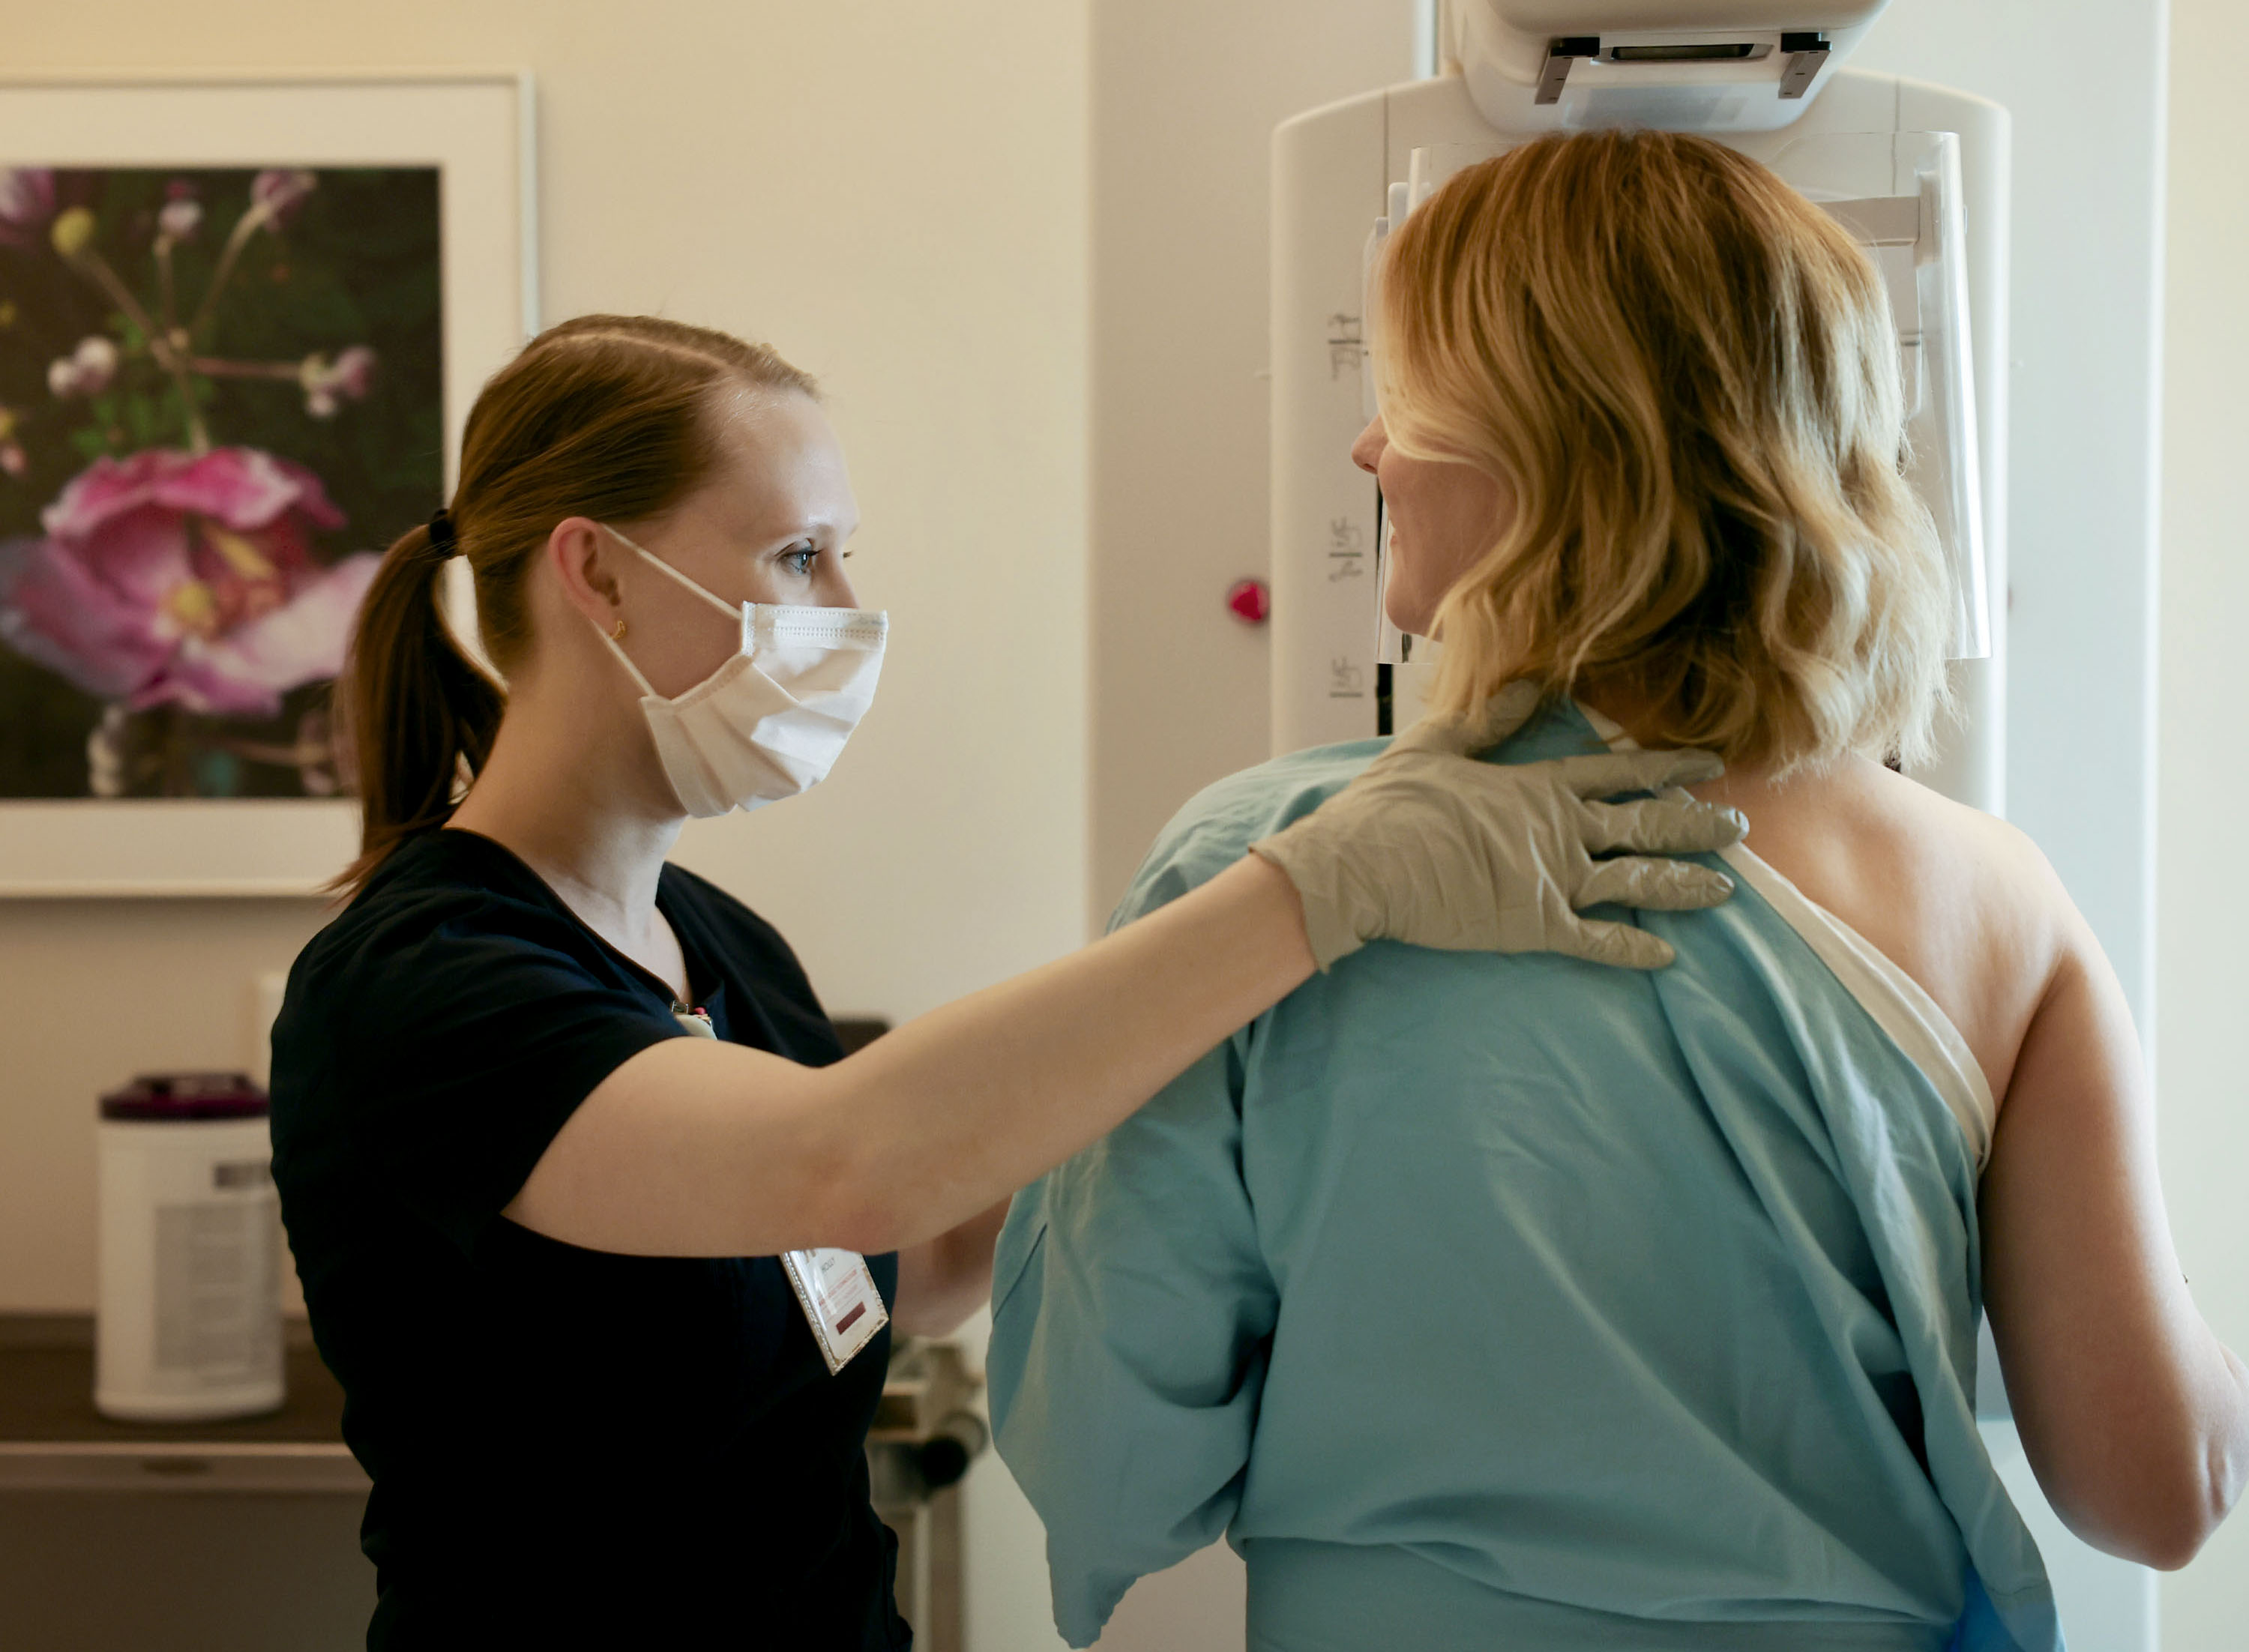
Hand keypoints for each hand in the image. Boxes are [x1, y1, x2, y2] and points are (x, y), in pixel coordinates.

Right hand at [1249, 683, 1747, 969]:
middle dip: (1696, 826)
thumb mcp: (1438, 745)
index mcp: (1537, 786)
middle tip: (1741, 826)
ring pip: (1635, 882)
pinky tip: (1666, 956)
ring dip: (1683, 885)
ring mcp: (1549, 878)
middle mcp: (1556, 830)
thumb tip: (1533, 685)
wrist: (1359, 865)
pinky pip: (1594, 940)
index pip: (1618, 773)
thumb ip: (1491, 720)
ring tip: (1727, 891)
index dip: (1667, 767)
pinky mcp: (1532, 925)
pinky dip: (1630, 949)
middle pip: (1644, 825)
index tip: (1710, 764)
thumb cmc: (1389, 805)